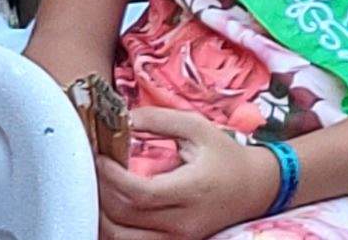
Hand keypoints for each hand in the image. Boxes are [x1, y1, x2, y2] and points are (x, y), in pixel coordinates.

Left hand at [97, 109, 273, 238]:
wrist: (256, 188)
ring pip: (122, 238)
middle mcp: (184, 221)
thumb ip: (161, 120)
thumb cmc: (226, 156)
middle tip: (91, 169)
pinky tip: (109, 208)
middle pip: (126, 216)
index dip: (113, 178)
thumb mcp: (199, 128)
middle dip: (101, 191)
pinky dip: (113, 228)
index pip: (141, 193)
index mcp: (193, 189)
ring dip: (101, 215)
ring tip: (96, 189)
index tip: (99, 158)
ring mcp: (178, 238)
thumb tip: (125, 119)